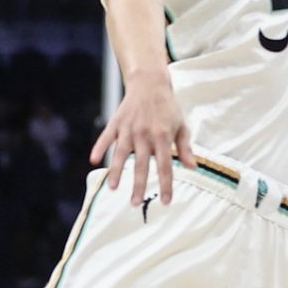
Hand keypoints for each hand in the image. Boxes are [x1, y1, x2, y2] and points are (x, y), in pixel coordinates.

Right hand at [88, 73, 196, 203]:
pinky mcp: (116, 122)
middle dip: (138, 186)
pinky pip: (106, 137)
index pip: (165, 166)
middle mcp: (145, 135)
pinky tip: (93, 161)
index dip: (166, 185)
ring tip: (113, 189)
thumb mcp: (181, 125)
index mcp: (163, 137)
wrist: (150, 83)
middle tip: (135, 205)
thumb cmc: (168, 107)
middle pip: (141, 165)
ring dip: (116, 172)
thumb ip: (185, 147)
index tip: (166, 202)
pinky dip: (99, 148)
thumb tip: (193, 168)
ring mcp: (128, 129)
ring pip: (121, 155)